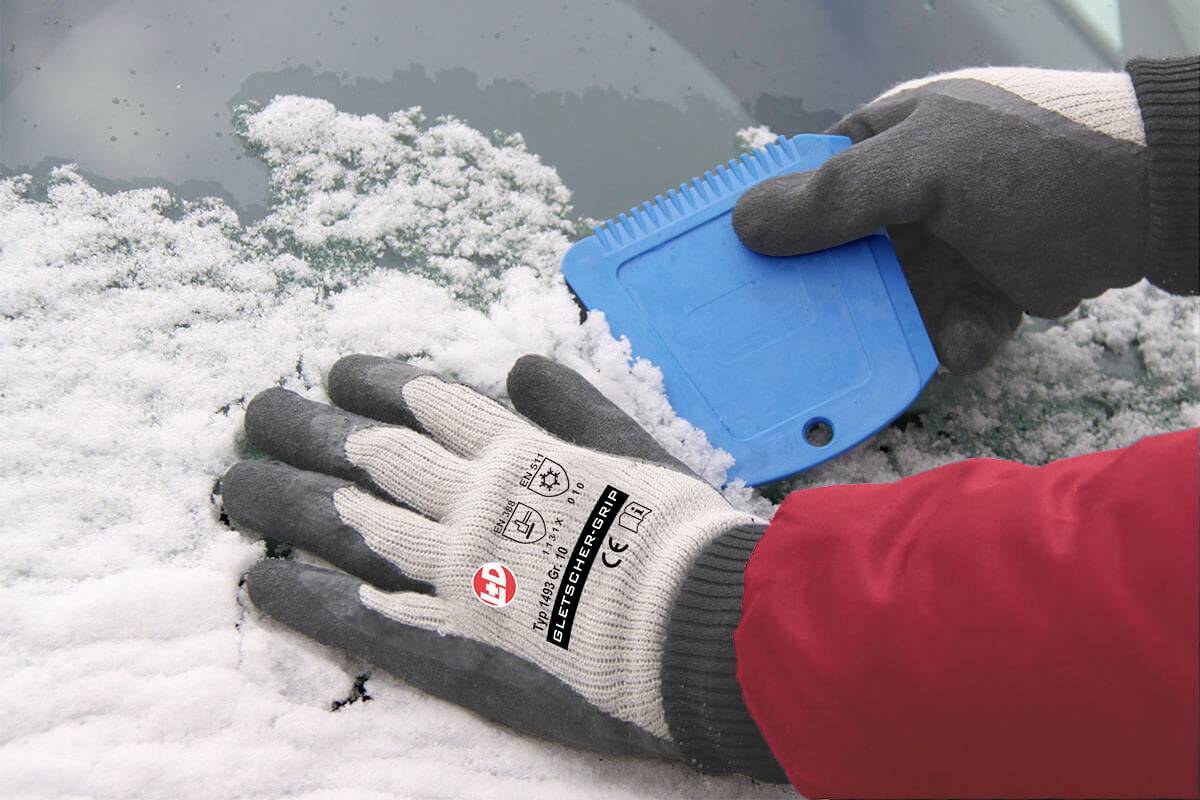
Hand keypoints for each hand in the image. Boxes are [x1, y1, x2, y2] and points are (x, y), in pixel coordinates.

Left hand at [220, 355, 782, 777]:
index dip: (372, 384)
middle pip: (369, 456)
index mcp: (516, 454)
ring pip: (349, 527)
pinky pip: (363, 618)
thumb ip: (574, 405)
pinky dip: (308, 599)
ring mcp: (453, 574)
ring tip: (234, 486)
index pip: (426, 403)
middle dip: (306, 429)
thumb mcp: (634, 451)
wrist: (703, 626)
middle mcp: (471, 503)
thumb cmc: (677, 536)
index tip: (335, 372)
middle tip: (256, 412)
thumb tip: (519, 362)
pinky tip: (260, 581)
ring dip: (285, 502)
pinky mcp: (452, 644)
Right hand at [734, 67, 1150, 373]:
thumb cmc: (1035, 161)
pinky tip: (974, 336)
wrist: (1156, 203)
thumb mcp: (928, 164)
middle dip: (824, 298)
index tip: (733, 276)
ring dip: (888, 333)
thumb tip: (743, 224)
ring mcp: (942, 247)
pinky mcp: (979, 293)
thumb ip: (837, 197)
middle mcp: (903, 197)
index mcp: (882, 140)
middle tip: (796, 338)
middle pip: (834, 257)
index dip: (766, 227)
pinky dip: (953, 340)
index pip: (800, 183)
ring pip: (883, 304)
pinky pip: (939, 329)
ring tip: (886, 354)